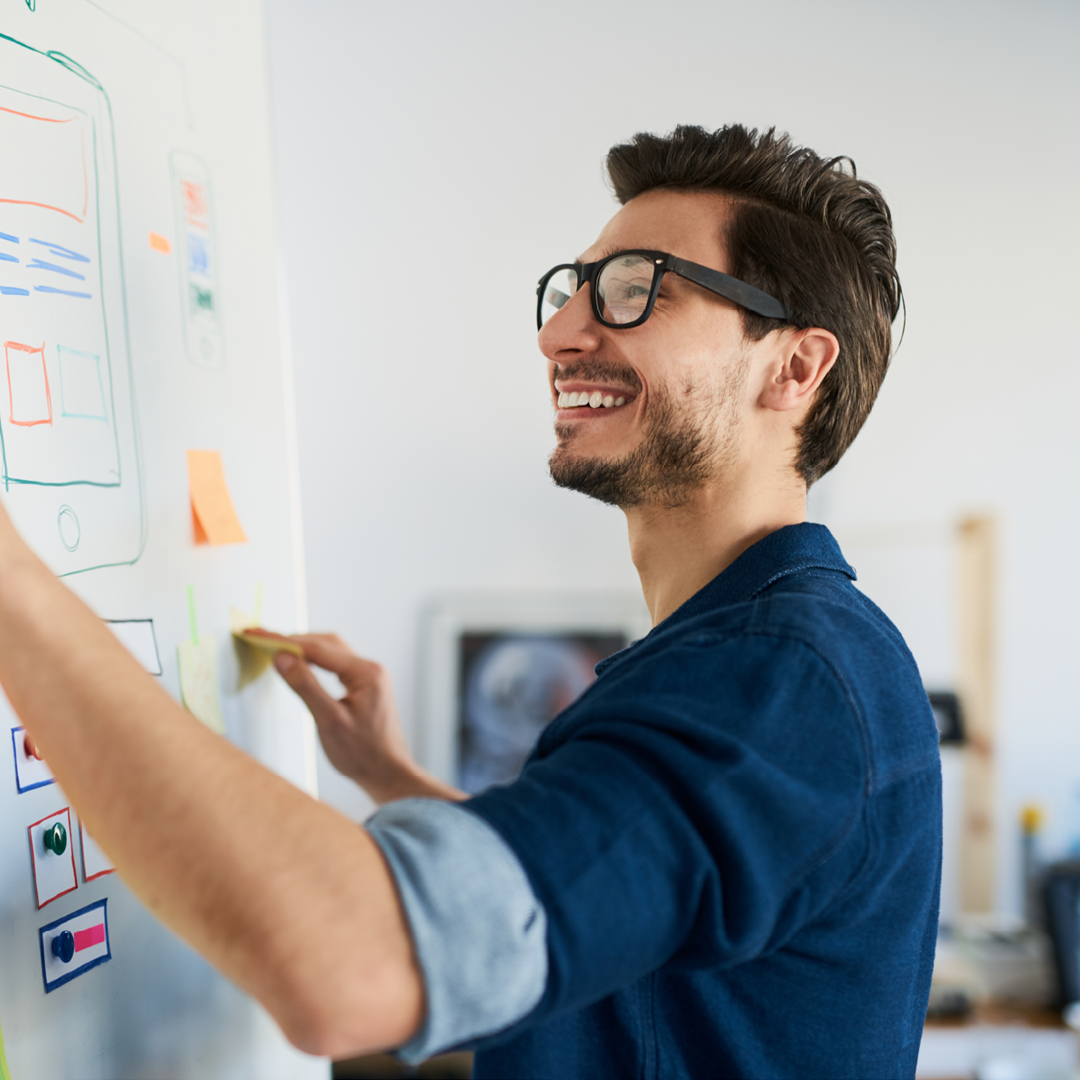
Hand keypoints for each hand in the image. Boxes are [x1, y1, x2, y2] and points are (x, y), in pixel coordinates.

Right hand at [272, 633, 462, 804]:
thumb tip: (281, 658)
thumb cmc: (363, 754)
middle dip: (293, 640)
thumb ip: (305, 686)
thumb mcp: (329, 721)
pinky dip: (315, 660)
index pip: (318, 648)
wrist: (388, 774)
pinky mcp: (365, 685)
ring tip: (275, 648)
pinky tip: (300, 664)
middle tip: (262, 639)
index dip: (284, 641)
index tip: (258, 635)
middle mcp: (371, 668)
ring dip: (304, 648)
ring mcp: (369, 676)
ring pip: (331, 651)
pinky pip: (336, 663)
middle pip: (326, 643)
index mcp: (366, 673)